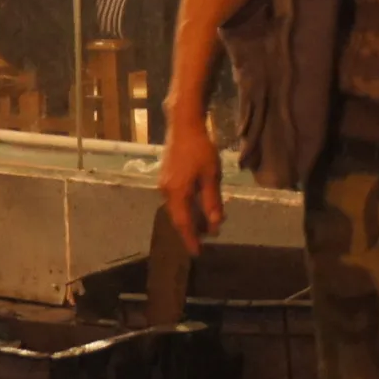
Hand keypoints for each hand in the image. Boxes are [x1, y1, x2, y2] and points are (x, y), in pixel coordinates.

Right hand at [158, 116, 224, 255]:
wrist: (183, 126)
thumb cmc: (200, 150)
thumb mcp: (211, 176)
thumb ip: (212, 201)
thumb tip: (215, 224)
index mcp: (177, 193)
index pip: (184, 223)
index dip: (191, 239)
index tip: (198, 253)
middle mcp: (167, 192)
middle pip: (178, 218)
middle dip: (191, 231)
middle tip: (204, 241)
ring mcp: (164, 185)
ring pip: (177, 209)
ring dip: (190, 218)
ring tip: (205, 226)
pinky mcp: (166, 178)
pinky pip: (176, 200)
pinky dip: (186, 207)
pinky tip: (197, 206)